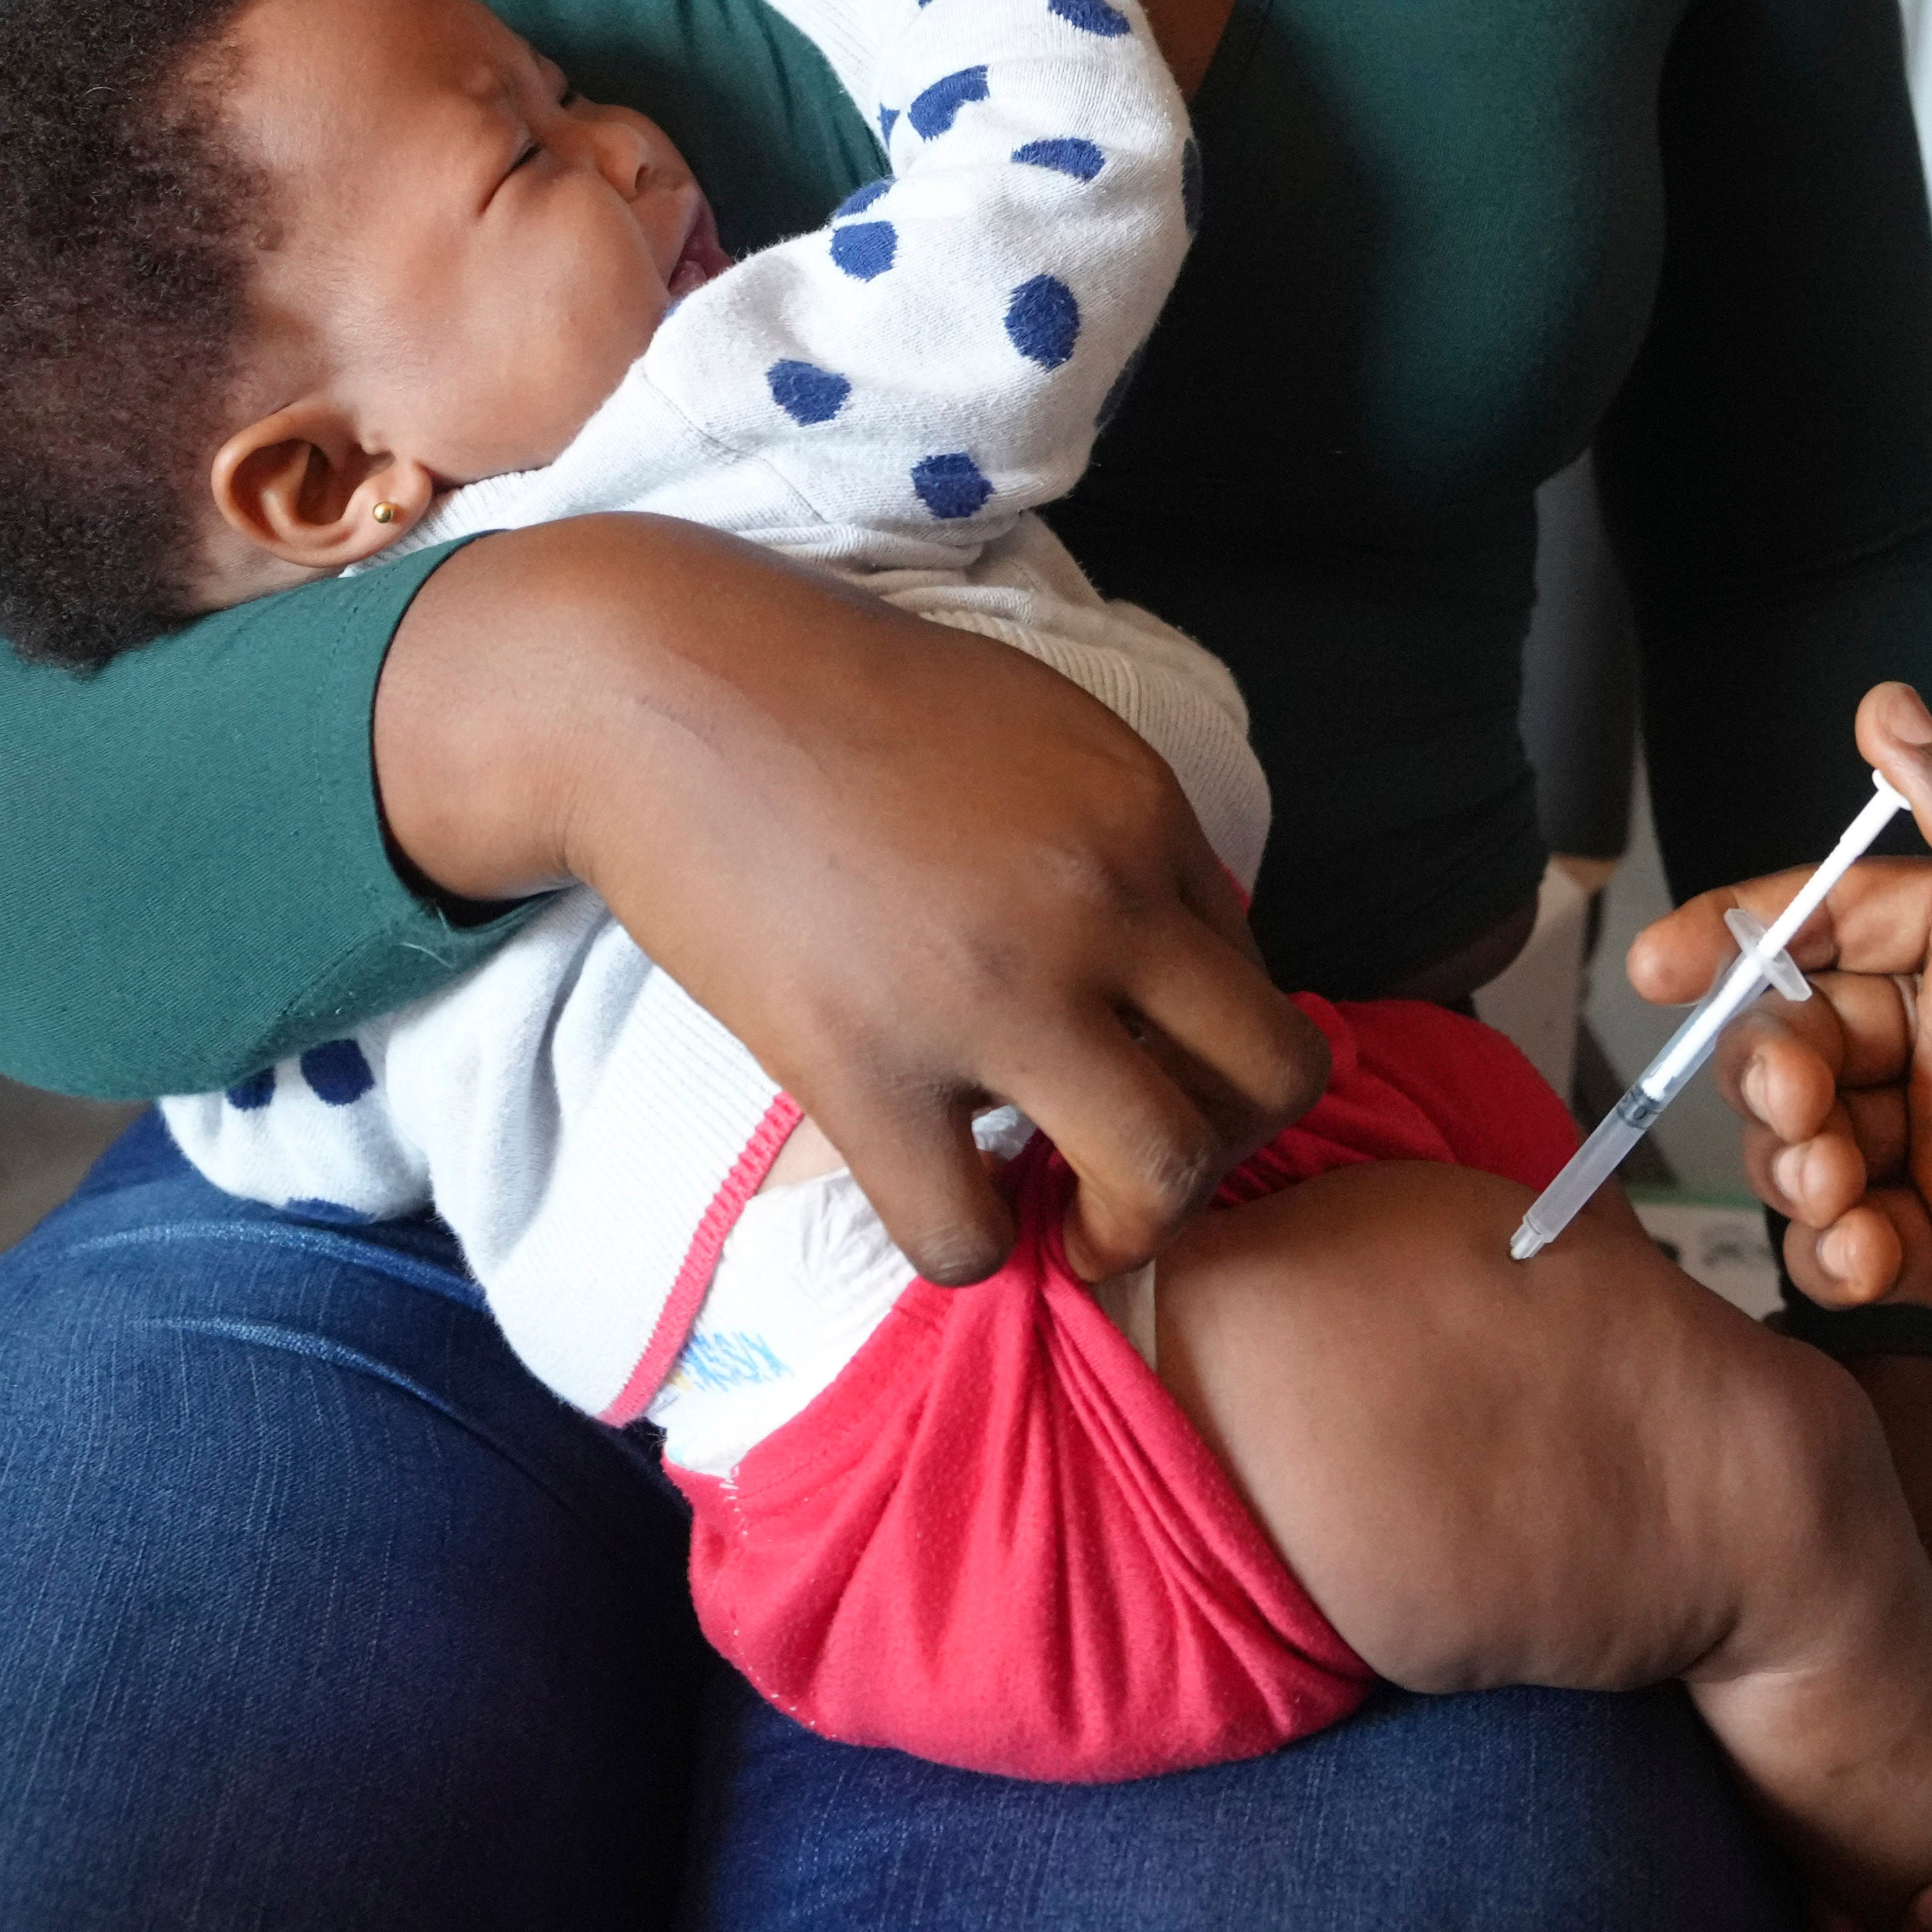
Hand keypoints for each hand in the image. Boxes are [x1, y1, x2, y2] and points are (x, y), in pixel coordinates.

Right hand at [378, 515, 1324, 1279]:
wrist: (658, 686)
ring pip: (1163, 1176)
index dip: (1204, 1044)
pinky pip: (967, 1234)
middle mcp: (1096, 901)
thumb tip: (1166, 954)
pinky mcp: (861, 1066)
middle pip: (1273, 1079)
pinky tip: (937, 1193)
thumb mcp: (1028, 724)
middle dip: (1227, 1146)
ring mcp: (985, 991)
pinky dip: (969, 1245)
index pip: (1256, 975)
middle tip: (1137, 1162)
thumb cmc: (832, 694)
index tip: (1133, 1061)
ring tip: (1068, 1218)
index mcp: (1140, 811)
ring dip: (1131, 1226)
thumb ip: (1114, 835)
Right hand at [1630, 683, 1931, 1450]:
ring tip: (1834, 1189)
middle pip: (1806, 1033)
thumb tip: (1886, 709)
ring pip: (1817, 1143)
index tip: (1657, 967)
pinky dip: (1836, 1252)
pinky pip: (1863, 1244)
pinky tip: (1862, 1256)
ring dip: (1792, 1164)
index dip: (1740, 934)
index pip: (1838, 916)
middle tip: (1797, 1102)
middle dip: (1767, 1064)